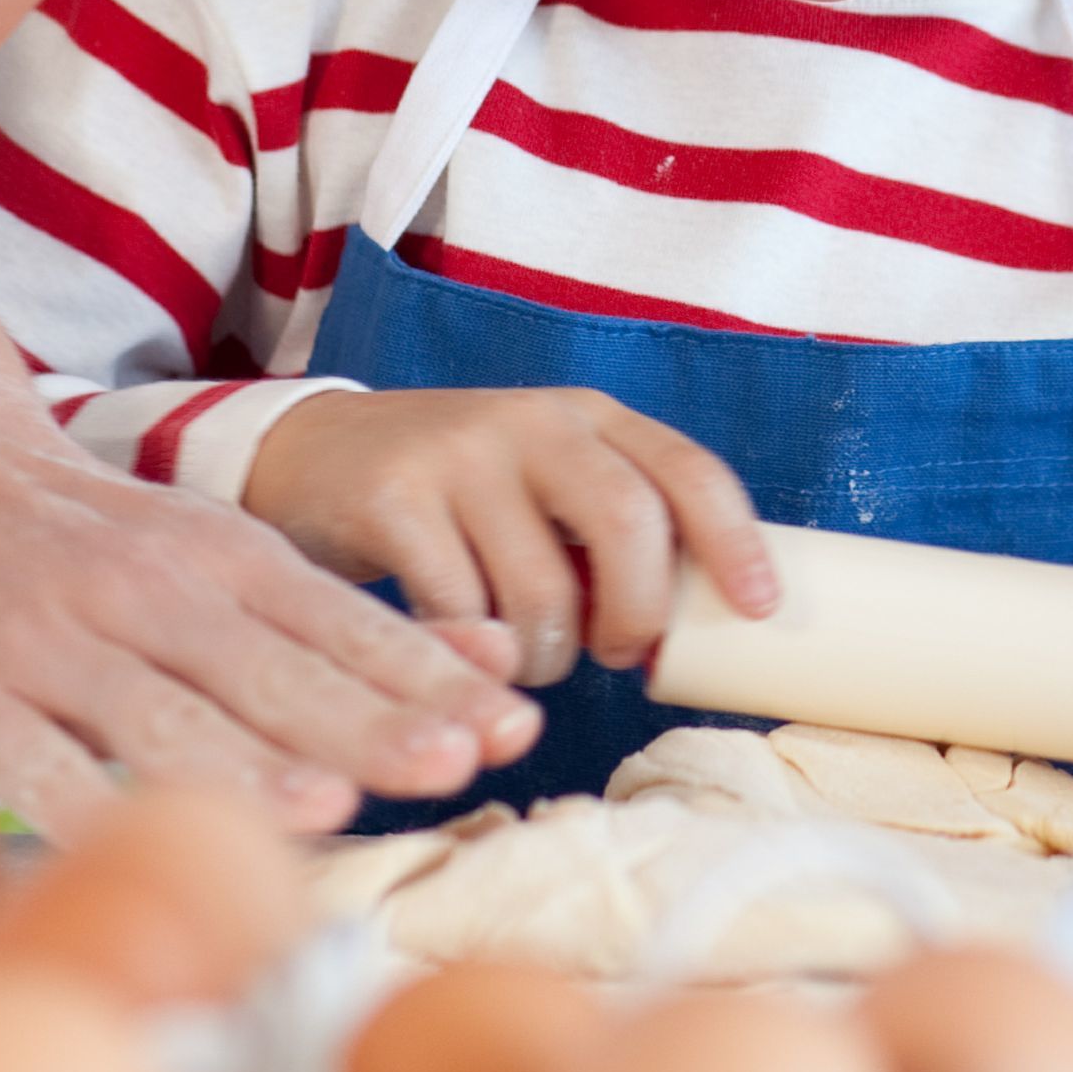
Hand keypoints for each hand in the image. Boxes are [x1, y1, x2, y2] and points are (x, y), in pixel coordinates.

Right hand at [0, 413, 547, 842]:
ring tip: (333, 802)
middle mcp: (151, 594)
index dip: (427, 681)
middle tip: (457, 766)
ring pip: (164, 715)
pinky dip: (94, 807)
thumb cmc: (104, 544)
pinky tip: (147, 843)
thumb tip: (498, 660)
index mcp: (227, 559)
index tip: (509, 728)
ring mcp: (53, 647)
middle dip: (370, 723)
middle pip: (274, 671)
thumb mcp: (235, 556)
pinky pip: (34, 766)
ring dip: (250, 762)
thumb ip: (357, 624)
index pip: (345, 626)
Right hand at [242, 386, 776, 687]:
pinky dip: (476, 652)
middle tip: (619, 651)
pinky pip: (461, 610)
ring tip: (527, 649)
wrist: (312, 455)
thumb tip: (697, 623)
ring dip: (547, 653)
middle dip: (638, 612)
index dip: (735, 542)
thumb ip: (611, 532)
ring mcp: (459, 454)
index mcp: (589, 417)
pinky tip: (464, 642)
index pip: (688, 470)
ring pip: (542, 589)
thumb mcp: (545, 486)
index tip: (760, 609)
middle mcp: (532, 422)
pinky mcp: (392, 497)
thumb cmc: (461, 496)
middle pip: (627, 523)